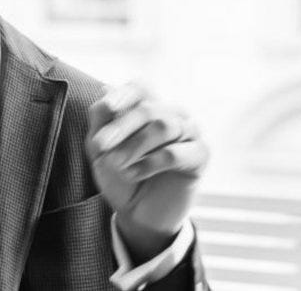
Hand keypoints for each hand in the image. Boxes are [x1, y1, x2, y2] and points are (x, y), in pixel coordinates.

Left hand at [85, 83, 208, 262]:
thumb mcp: (100, 147)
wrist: (136, 212)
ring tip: (115, 163)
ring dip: (134, 146)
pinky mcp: (200, 155)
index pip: (139, 88)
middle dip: (120, 127)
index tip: (106, 108)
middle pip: (148, 108)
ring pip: (164, 126)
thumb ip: (100, 119)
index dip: (123, 95)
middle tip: (99, 146)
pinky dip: (150, 163)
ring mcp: (189, 132)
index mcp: (147, 107)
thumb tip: (105, 88)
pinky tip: (133, 174)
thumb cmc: (117, 174)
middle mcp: (171, 114)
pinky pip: (176, 152)